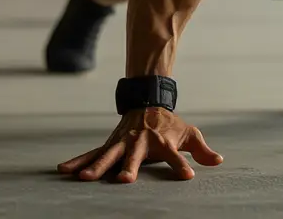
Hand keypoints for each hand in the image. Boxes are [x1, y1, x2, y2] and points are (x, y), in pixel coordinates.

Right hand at [57, 108, 222, 182]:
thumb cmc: (169, 124)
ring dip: (97, 166)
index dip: (181, 165)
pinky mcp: (110, 144)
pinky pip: (91, 153)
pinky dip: (78, 161)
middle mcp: (141, 142)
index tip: (188, 175)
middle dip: (130, 167)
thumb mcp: (189, 134)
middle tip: (125, 180)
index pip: (175, 155)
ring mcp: (123, 143)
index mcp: (162, 141)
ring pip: (108, 155)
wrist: (148, 102)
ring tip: (86, 178)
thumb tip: (219, 161)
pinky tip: (63, 170)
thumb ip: (202, 150)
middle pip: (135, 156)